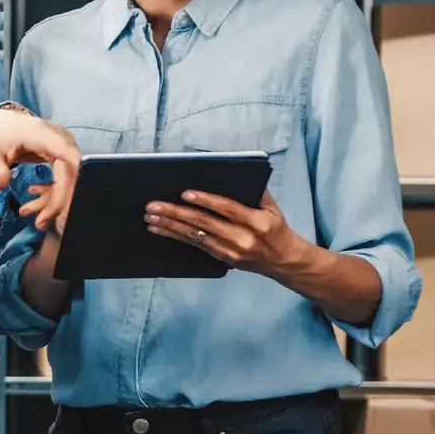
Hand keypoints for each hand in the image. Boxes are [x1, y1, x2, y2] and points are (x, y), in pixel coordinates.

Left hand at [0, 107, 80, 231]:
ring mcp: (63, 146)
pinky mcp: (61, 155)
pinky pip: (64, 177)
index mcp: (43, 134)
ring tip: (30, 215)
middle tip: (40, 224)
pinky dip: (53, 193)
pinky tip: (34, 200)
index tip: (69, 207)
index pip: (68, 157)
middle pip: (71, 173)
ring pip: (70, 178)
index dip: (72, 182)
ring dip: (54, 201)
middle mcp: (60, 138)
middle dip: (58, 202)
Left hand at [144, 189, 307, 275]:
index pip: (227, 209)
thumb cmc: (276, 229)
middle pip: (204, 223)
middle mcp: (242, 238)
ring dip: (169, 225)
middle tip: (153, 205)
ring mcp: (231, 251)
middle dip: (176, 213)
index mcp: (256, 222)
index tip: (185, 193)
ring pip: (195, 236)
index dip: (206, 200)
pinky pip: (195, 245)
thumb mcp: (273, 208)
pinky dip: (174, 236)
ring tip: (150, 216)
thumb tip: (236, 172)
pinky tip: (159, 229)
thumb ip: (256, 191)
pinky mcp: (222, 259)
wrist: (284, 261)